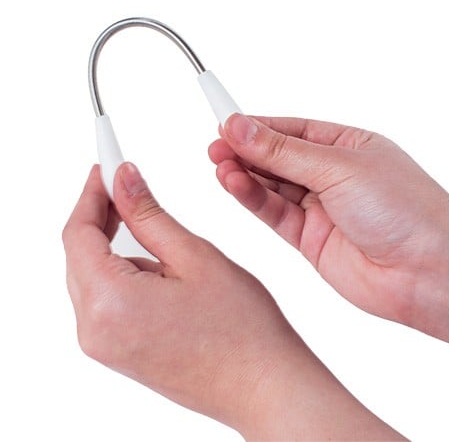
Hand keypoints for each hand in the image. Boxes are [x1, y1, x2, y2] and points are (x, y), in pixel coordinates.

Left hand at [63, 164, 401, 439]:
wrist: (263, 386)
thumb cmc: (242, 328)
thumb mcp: (194, 256)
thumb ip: (149, 214)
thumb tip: (122, 180)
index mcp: (109, 304)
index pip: (78, 233)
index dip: (91, 195)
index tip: (105, 170)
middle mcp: (95, 332)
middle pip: (79, 256)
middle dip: (101, 217)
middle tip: (125, 187)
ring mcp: (105, 347)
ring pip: (93, 277)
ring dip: (114, 245)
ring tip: (149, 226)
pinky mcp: (119, 353)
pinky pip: (105, 301)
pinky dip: (121, 273)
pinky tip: (155, 265)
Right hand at [209, 114, 448, 358]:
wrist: (427, 273)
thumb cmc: (404, 210)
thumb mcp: (337, 166)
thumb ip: (283, 152)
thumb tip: (241, 127)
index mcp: (347, 146)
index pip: (292, 129)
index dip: (257, 125)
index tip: (225, 121)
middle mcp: (332, 176)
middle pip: (277, 157)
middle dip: (246, 150)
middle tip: (216, 144)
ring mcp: (319, 207)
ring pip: (271, 185)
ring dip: (244, 173)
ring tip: (220, 162)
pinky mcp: (308, 238)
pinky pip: (273, 212)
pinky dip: (252, 197)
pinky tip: (233, 183)